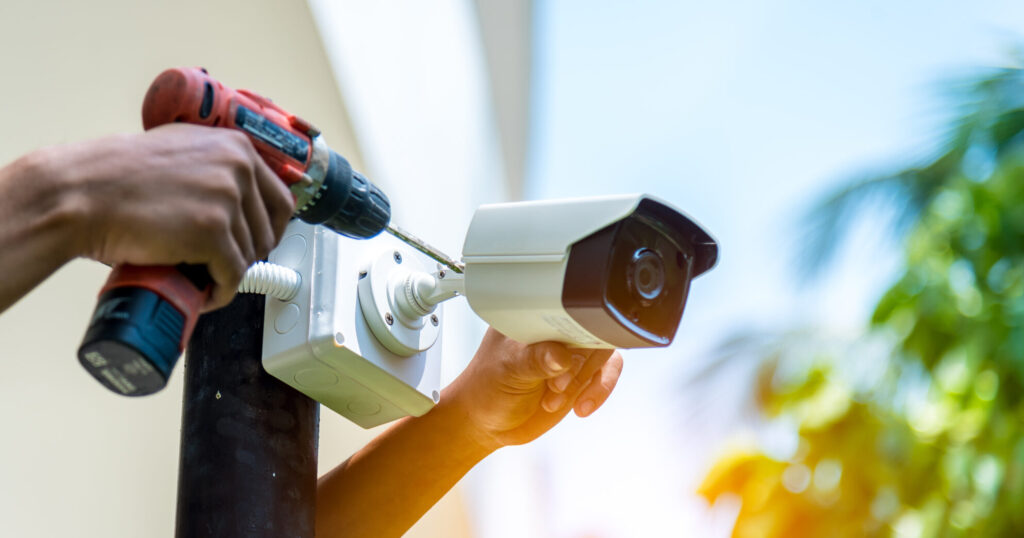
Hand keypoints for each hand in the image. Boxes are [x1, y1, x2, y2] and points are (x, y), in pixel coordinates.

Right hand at [44, 124, 293, 309]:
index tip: (258, 244)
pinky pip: (232, 276)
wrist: (79, 192)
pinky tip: (203, 295)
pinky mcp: (212, 232)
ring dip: (227, 274)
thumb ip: (215, 164)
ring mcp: (226, 199)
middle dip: (248, 255)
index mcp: (236, 147)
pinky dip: (220, 292)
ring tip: (201, 277)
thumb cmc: (117, 176)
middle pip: (267, 232)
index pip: (280, 199)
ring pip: (248, 256)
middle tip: (223, 266)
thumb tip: (239, 194)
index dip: (270, 229)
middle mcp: (238, 168)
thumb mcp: (181, 150)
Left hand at [445, 328, 623, 450]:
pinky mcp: (581, 376)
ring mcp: (571, 353)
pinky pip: (605, 376)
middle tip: (556, 385)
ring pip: (604, 355)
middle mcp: (556, 331)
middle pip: (594, 331)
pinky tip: (579, 407)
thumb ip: (534, 361)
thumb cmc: (488, 388)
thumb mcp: (507, 370)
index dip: (573, 330)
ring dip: (585, 382)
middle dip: (580, 364)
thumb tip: (561, 355)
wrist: (489, 421)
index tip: (564, 357)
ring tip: (555, 400)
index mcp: (534, 315)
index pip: (568, 307)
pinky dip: (598, 392)